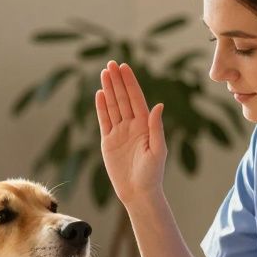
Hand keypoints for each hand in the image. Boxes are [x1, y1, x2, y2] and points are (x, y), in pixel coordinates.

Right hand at [97, 61, 166, 206]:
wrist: (138, 192)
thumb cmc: (152, 174)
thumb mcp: (158, 150)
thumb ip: (156, 127)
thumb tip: (158, 106)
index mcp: (145, 125)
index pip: (136, 98)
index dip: (130, 83)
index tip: (124, 67)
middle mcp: (132, 125)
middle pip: (122, 98)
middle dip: (117, 81)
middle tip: (111, 64)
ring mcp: (119, 132)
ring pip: (113, 106)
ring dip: (108, 90)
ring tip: (104, 73)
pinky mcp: (108, 141)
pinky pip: (104, 121)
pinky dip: (101, 107)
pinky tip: (99, 94)